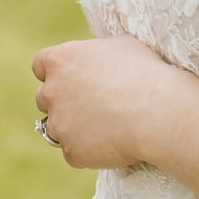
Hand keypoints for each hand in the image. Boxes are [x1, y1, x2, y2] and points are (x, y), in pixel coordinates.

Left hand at [33, 36, 187, 169]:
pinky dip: (91, 151)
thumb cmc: (143, 72)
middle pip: (44, 98)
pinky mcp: (72, 152)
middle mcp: (51, 92)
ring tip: (108, 127)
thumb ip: (96, 53)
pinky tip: (115, 144)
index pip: (41, 65)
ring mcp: (59, 125)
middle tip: (90, 105)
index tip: (70, 79)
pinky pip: (76, 152)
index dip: (56, 73)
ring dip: (74, 128)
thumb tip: (96, 60)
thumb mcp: (120, 46)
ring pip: (58, 128)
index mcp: (60, 60)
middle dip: (62, 102)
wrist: (157, 112)